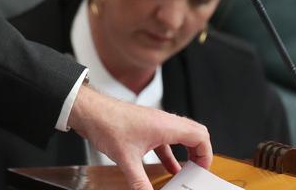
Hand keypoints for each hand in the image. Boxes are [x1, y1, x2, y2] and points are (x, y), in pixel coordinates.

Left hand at [68, 84, 211, 189]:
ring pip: (180, 135)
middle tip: (198, 170)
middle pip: (194, 133)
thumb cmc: (107, 124)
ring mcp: (154, 122)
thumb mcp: (126, 160)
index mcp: (166, 126)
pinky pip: (165, 140)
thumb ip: (140, 183)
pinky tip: (167, 168)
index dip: (206, 154)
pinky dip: (170, 153)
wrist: (89, 111)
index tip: (202, 170)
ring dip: (185, 152)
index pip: (200, 136)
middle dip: (200, 152)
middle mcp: (163, 121)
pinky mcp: (144, 126)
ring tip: (186, 171)